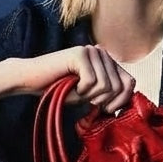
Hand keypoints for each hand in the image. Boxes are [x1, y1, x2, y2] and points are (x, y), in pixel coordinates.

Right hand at [19, 45, 134, 113]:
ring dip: (90, 96)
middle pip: (120, 86)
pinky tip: (70, 85)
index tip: (106, 110)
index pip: (130, 82)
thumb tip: (129, 101)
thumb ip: (109, 94)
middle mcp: (102, 53)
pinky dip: (81, 90)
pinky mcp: (80, 54)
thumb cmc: (60, 89)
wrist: (32, 80)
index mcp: (107, 61)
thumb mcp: (90, 95)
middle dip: (103, 100)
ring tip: (76, 90)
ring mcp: (92, 51)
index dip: (122, 100)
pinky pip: (92, 82)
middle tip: (86, 100)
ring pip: (107, 85)